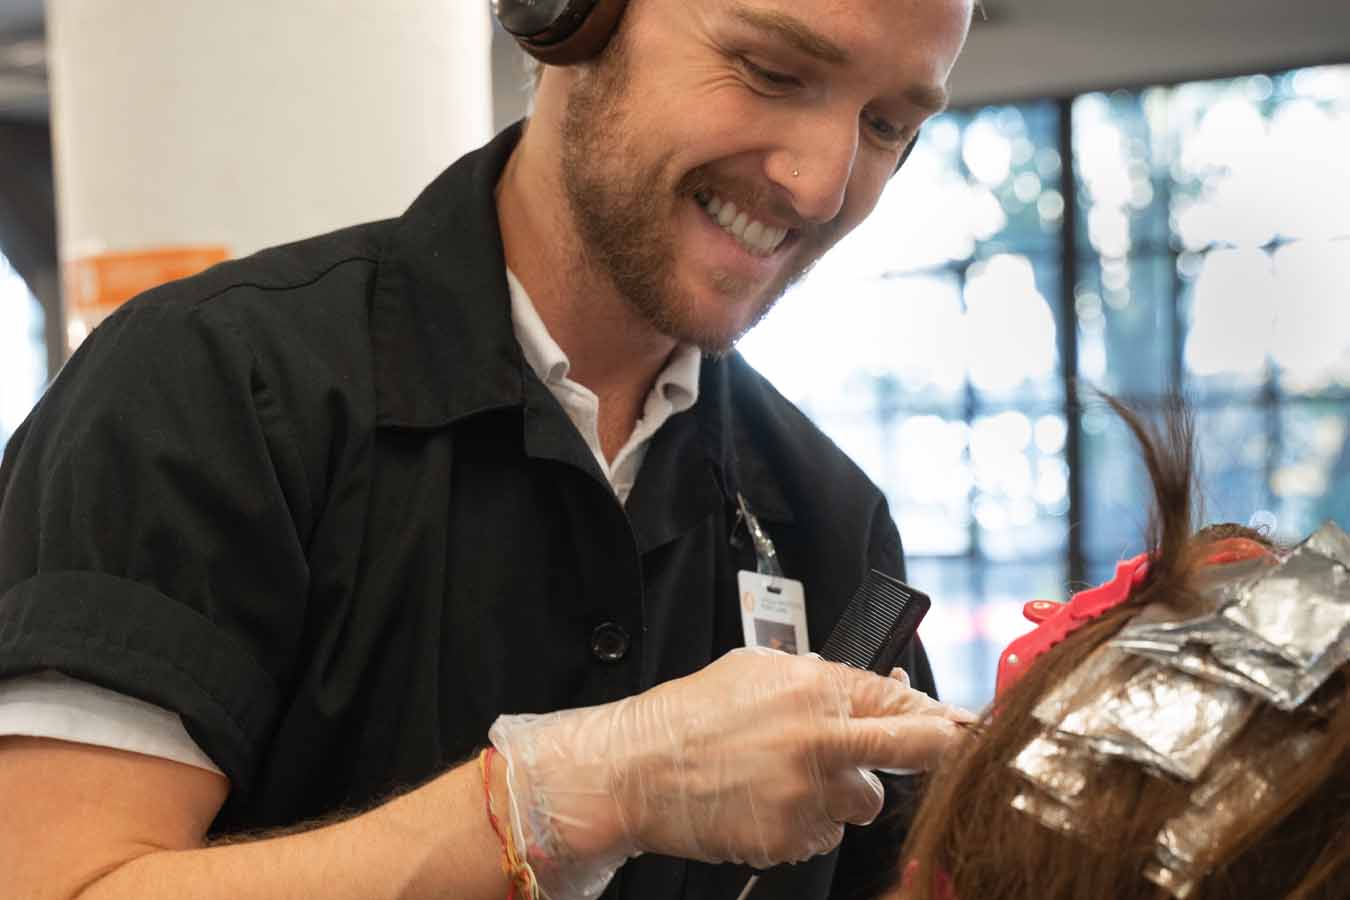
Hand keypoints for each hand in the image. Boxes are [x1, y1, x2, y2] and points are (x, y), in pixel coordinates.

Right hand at [489, 647, 970, 899]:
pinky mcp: (792, 837)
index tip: (967, 724)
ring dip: (843, 794)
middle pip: (912, 747)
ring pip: (865, 802)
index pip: (897, 698)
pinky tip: (767, 802)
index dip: (939, 713)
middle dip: (946, 749)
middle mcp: (817, 737)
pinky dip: (806, 823)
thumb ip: (817, 679)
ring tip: (790, 778)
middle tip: (962, 748)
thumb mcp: (754, 672)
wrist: (636, 769)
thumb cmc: (690, 716)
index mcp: (811, 688)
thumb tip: (874, 687)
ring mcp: (807, 793)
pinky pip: (824, 834)